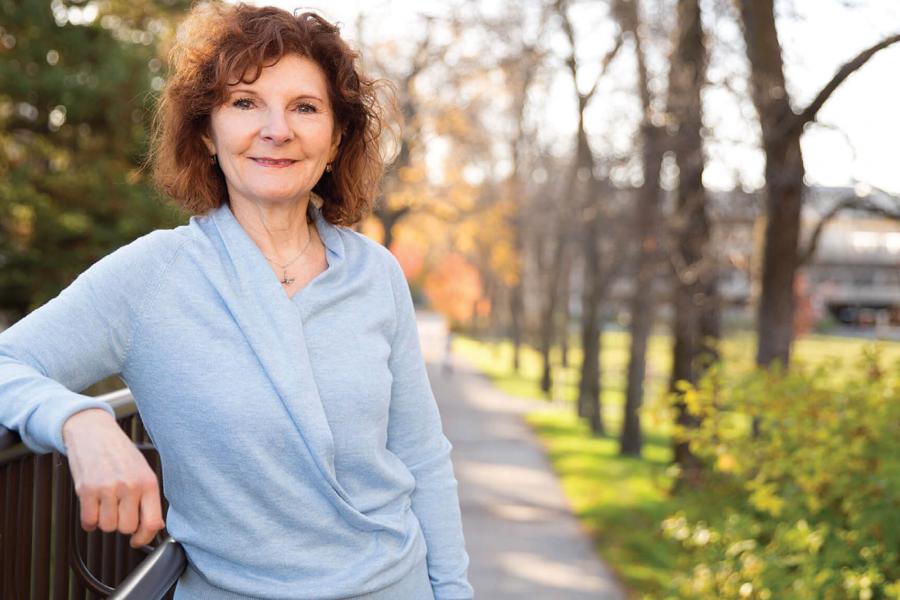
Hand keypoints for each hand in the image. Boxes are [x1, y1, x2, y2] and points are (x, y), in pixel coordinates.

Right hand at [62, 408, 164, 548]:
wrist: (93, 432)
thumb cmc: (120, 452)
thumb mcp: (143, 470)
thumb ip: (149, 498)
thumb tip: (155, 526)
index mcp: (148, 482)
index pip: (152, 522)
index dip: (145, 538)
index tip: (139, 540)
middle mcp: (130, 486)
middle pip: (126, 528)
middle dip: (122, 525)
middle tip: (119, 512)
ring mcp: (108, 488)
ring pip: (107, 527)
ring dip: (105, 521)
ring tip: (106, 505)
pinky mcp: (87, 490)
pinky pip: (88, 521)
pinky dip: (89, 520)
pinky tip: (93, 508)